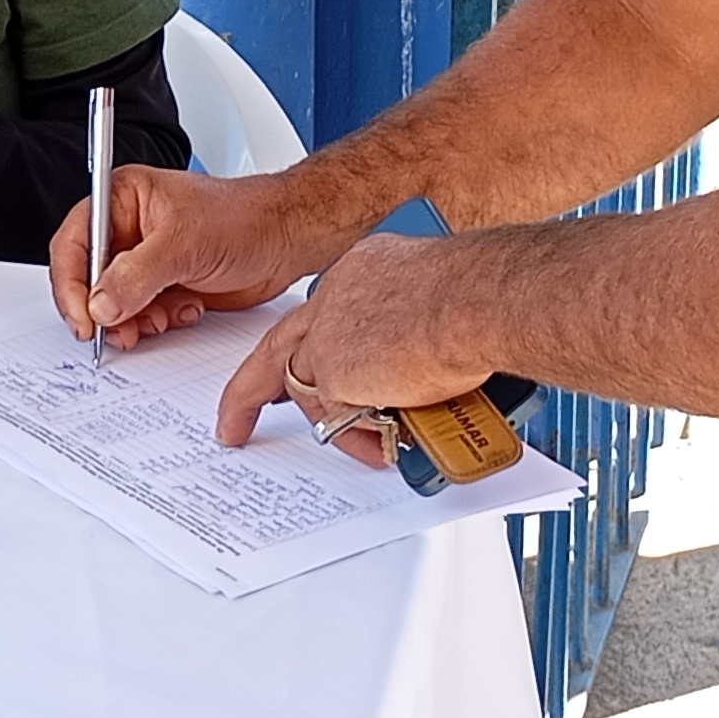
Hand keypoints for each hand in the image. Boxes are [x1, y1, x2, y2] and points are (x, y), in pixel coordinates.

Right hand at [49, 160, 369, 352]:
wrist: (288, 239)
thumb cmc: (245, 218)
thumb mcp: (184, 244)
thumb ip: (136, 276)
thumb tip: (99, 304)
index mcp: (123, 199)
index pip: (75, 242)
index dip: (71, 282)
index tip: (82, 317)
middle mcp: (129, 229)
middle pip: (90, 278)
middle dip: (104, 309)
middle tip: (118, 331)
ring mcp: (147, 260)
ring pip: (115, 303)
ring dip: (132, 321)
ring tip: (157, 322)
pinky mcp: (165, 286)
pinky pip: (142, 314)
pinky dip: (157, 322)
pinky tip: (185, 311)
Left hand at [215, 235, 488, 458]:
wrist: (479, 299)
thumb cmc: (481, 294)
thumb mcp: (441, 297)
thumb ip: (419, 323)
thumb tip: (428, 358)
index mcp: (365, 268)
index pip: (328, 309)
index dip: (323, 340)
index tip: (323, 362)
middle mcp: (338, 294)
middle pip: (283, 343)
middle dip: (254, 387)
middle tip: (237, 417)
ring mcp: (328, 333)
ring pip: (304, 384)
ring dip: (331, 422)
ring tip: (365, 446)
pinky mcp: (333, 372)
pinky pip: (333, 415)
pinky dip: (356, 436)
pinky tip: (379, 449)